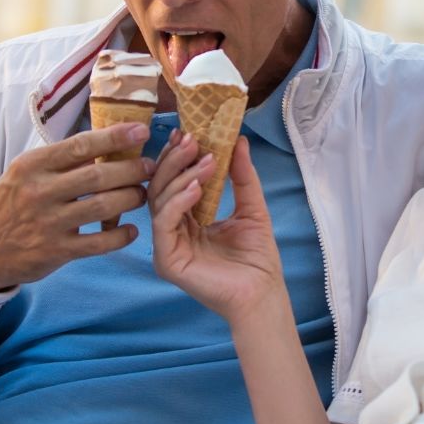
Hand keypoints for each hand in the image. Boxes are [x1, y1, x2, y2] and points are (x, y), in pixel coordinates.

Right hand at [0, 123, 151, 290]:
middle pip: (96, 176)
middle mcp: (39, 192)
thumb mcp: (23, 174)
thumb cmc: (8, 205)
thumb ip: (58, 162)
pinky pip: (98, 243)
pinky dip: (120, 237)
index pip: (79, 145)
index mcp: (32, 165)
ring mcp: (48, 223)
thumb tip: (103, 143)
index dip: (114, 137)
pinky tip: (132, 231)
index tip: (141, 131)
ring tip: (142, 195)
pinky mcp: (56, 252)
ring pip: (102, 207)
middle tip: (150, 167)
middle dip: (131, 170)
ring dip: (130, 199)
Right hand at [148, 133, 284, 321]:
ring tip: (205, 160)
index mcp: (188, 218)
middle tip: (191, 139)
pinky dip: (178, 201)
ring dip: (181, 176)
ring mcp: (167, 245)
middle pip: (161, 187)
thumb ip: (243, 175)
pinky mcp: (167, 260)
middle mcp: (173, 230)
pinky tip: (197, 187)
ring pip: (160, 200)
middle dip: (175, 160)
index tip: (188, 131)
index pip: (175, 181)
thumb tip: (240, 140)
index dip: (178, 156)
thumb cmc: (257, 257)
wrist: (263, 292)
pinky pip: (164, 223)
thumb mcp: (252, 206)